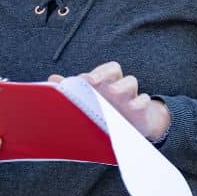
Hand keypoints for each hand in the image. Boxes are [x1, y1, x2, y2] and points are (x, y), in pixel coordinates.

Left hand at [49, 61, 169, 141]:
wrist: (129, 127)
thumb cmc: (105, 108)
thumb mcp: (89, 100)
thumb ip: (71, 89)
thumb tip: (52, 79)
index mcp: (103, 81)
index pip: (100, 70)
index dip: (93, 73)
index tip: (84, 80)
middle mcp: (116, 84)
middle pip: (114, 69)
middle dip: (103, 73)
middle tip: (92, 81)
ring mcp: (130, 95)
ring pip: (131, 81)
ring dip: (122, 85)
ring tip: (112, 91)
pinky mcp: (141, 109)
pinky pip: (145, 101)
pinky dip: (140, 102)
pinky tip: (133, 107)